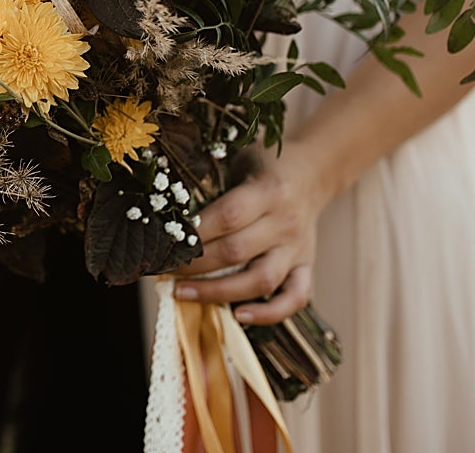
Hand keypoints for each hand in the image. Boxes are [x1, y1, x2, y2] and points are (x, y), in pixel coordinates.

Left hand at [172, 142, 329, 324]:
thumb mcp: (238, 159)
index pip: (226, 217)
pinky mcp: (306, 266)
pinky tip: (239, 316)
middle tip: (162, 270)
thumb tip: (166, 212)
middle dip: (193, 265)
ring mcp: (298, 247)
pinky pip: (295, 298)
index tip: (162, 243)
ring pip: (261, 280)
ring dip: (218, 292)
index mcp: (268, 190)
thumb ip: (213, 184)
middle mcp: (285, 222)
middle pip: (236, 252)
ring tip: (182, 293)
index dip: (193, 234)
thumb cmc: (263, 165)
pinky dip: (269, 313)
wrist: (312, 172)